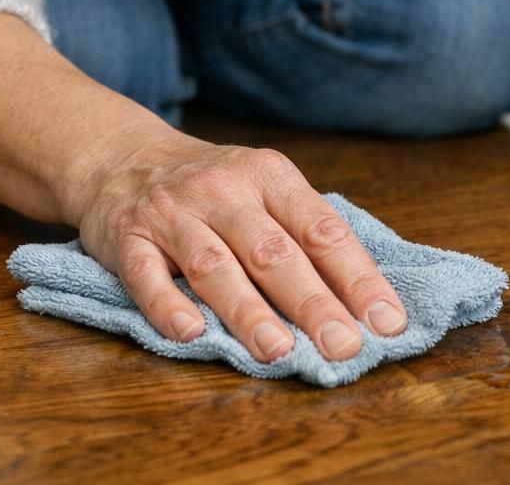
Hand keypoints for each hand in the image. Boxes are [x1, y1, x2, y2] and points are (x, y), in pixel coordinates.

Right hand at [64, 129, 408, 361]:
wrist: (122, 157)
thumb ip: (304, 235)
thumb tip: (363, 302)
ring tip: (278, 351)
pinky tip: (191, 334)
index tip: (387, 321)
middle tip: (343, 346)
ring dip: (248, 310)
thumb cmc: (214, 187)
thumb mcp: (265, 188)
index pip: (322, 230)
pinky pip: (147, 275)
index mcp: (270, 176)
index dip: (357, 277)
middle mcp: (224, 191)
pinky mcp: (127, 240)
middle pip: (274, 252)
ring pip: (215, 266)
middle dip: (313, 302)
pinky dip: (168, 306)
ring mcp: (173, 214)